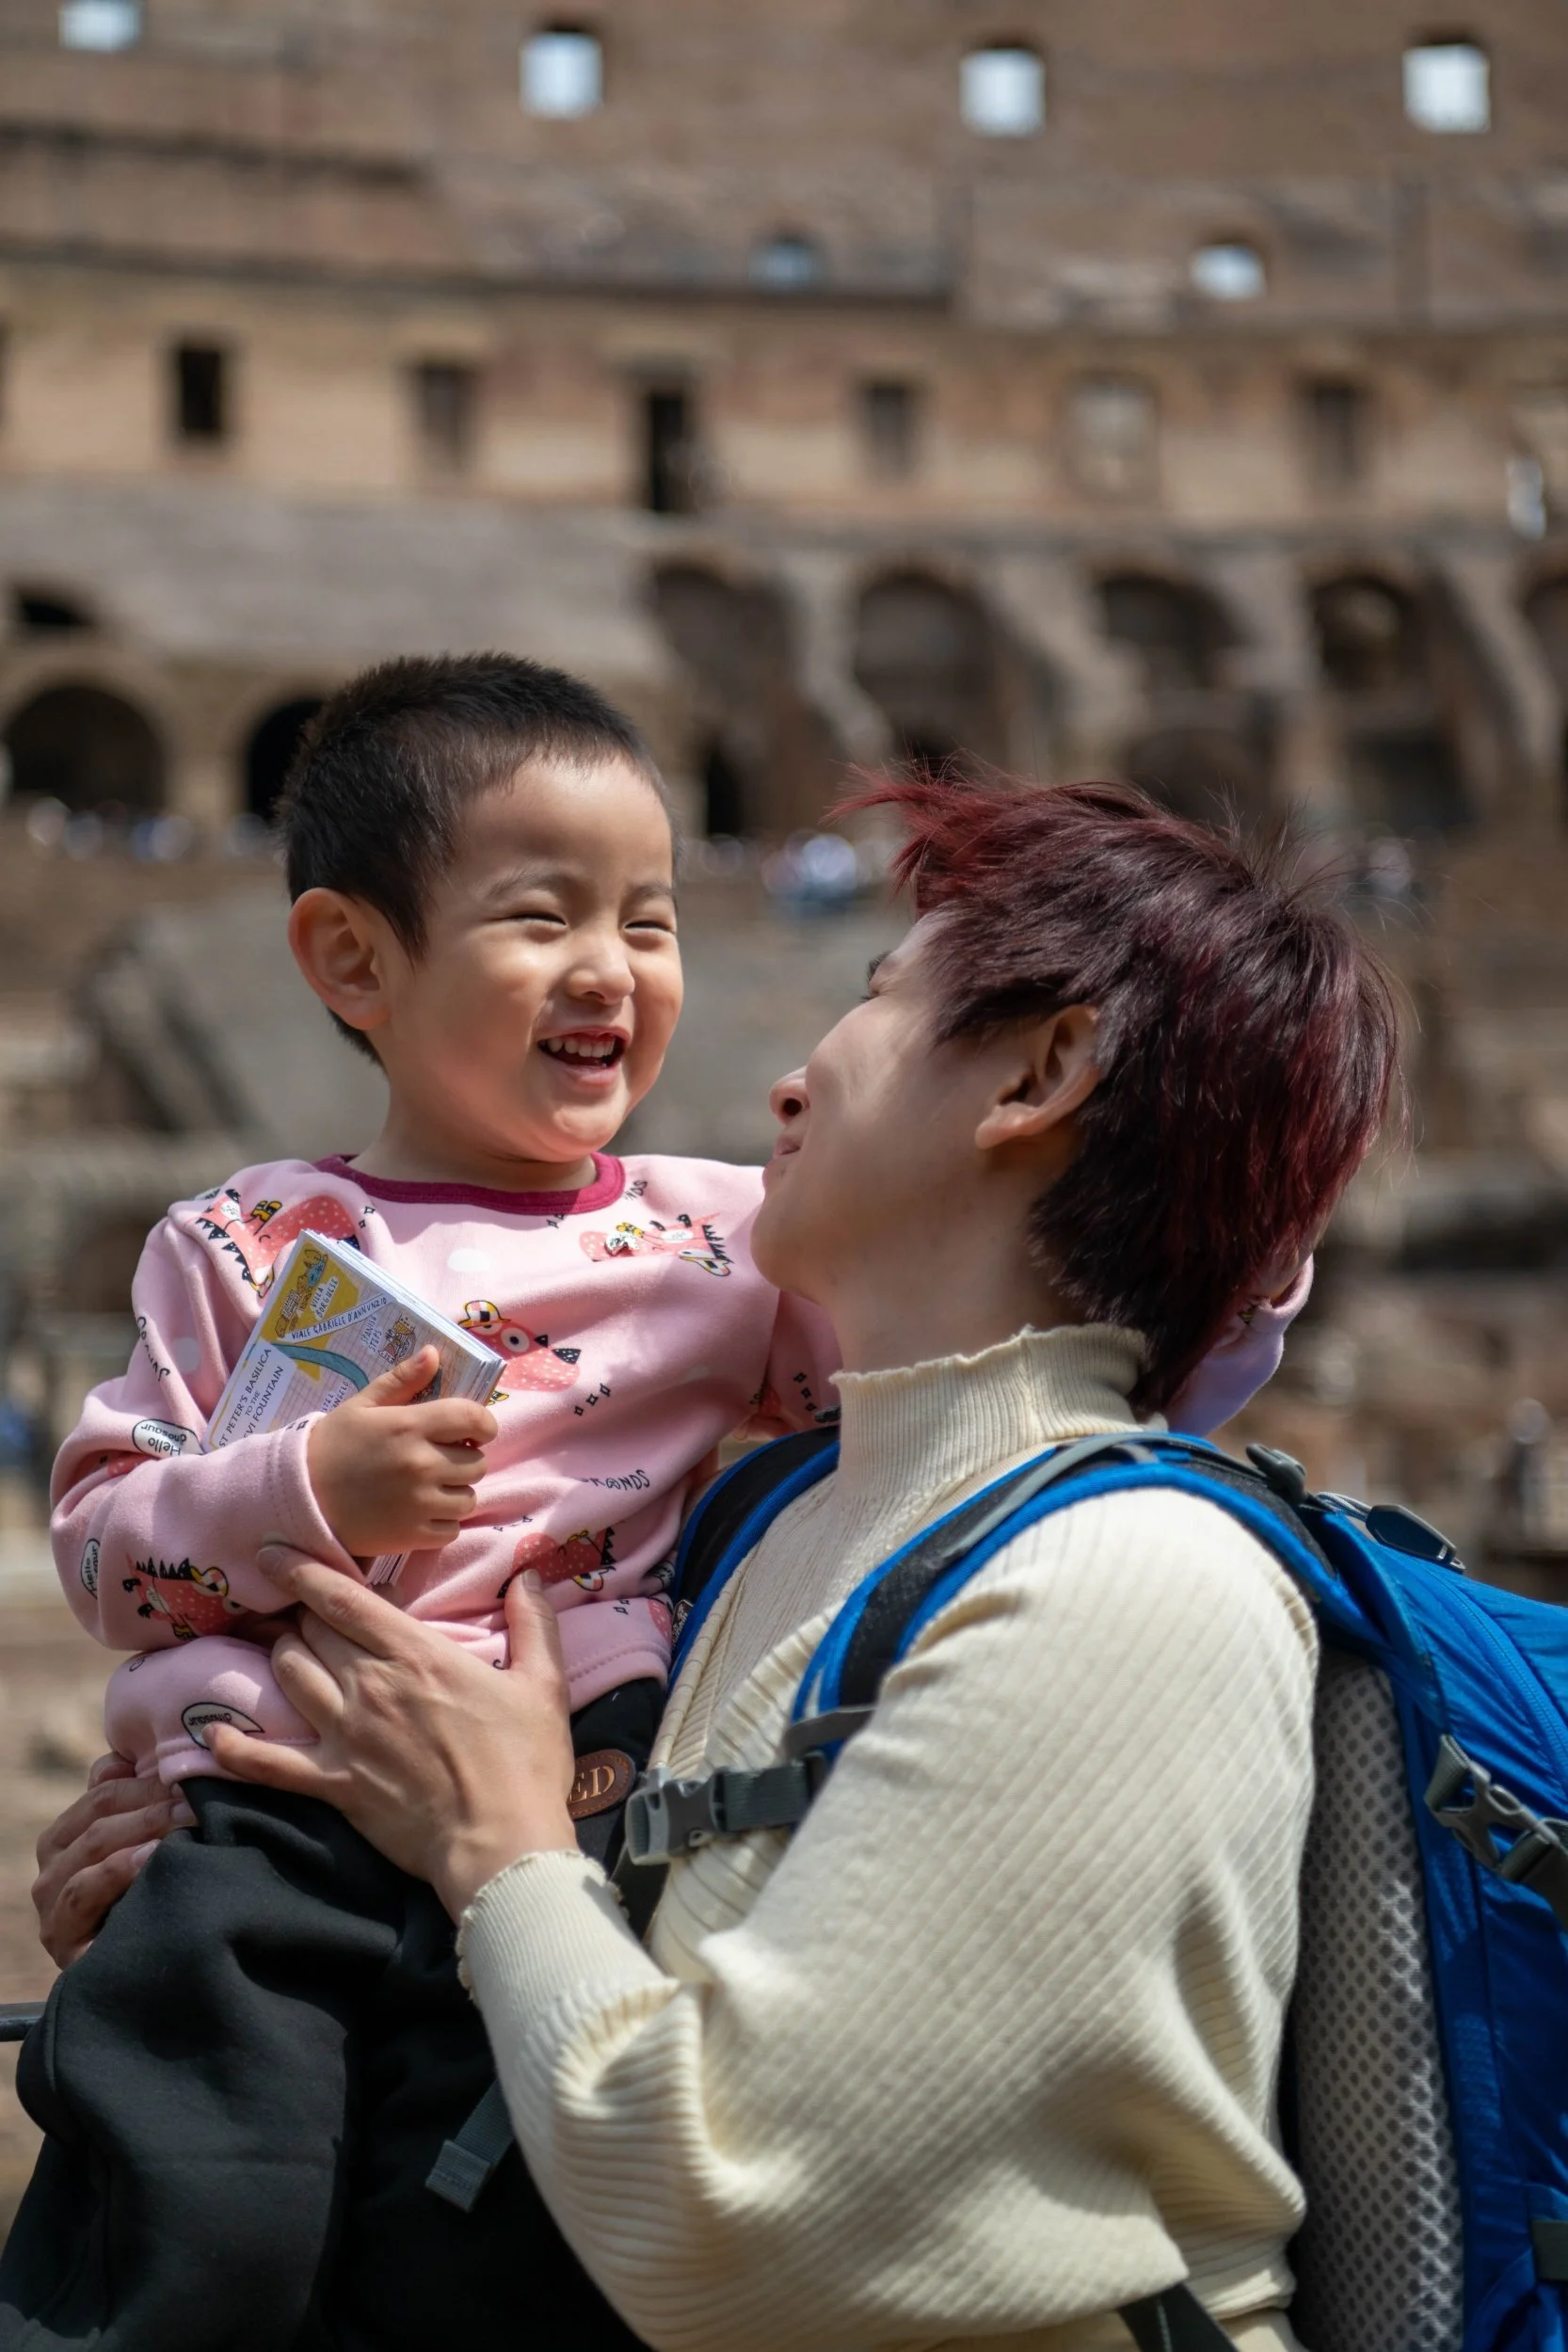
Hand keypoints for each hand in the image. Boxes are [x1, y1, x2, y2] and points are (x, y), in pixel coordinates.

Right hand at [33, 1755, 194, 1968]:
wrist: (154, 1984)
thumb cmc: (152, 1906)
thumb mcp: (144, 1848)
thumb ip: (132, 1802)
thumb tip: (121, 1762)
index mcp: (66, 1840)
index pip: (103, 1793)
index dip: (149, 1781)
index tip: (194, 1774)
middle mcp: (52, 1871)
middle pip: (98, 1817)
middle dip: (152, 1802)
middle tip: (199, 1796)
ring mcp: (53, 1907)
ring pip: (90, 1848)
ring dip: (142, 1828)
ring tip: (186, 1819)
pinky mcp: (62, 1941)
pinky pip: (82, 1893)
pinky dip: (117, 1870)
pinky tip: (152, 1858)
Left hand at [206, 1547, 577, 1917]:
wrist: (501, 1843)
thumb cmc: (526, 1764)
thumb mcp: (543, 1685)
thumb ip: (535, 1624)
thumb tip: (530, 1575)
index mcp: (416, 1655)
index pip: (342, 1598)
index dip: (301, 1569)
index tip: (273, 1551)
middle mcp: (370, 1686)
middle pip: (311, 1631)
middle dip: (300, 1612)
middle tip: (298, 1606)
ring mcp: (346, 1736)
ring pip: (289, 1676)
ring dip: (281, 1655)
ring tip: (282, 1648)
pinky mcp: (334, 1784)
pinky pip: (270, 1763)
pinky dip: (237, 1749)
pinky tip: (214, 1736)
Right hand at [307, 1346, 496, 1557]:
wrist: (298, 1498)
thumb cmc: (331, 1446)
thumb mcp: (361, 1405)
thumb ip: (401, 1380)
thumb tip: (434, 1353)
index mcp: (409, 1426)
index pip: (473, 1419)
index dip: (484, 1423)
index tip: (476, 1430)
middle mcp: (421, 1464)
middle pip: (478, 1462)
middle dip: (466, 1458)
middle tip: (442, 1459)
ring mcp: (419, 1503)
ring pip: (469, 1497)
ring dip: (457, 1491)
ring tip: (431, 1487)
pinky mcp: (413, 1536)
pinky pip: (453, 1528)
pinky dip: (444, 1521)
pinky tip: (422, 1511)